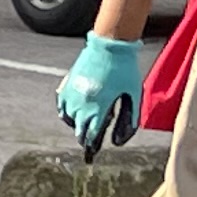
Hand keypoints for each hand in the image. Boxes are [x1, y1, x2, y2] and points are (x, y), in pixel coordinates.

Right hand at [60, 32, 148, 158]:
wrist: (110, 45)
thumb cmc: (125, 69)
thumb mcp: (133, 93)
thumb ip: (130, 117)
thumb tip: (121, 138)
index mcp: (99, 107)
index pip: (91, 135)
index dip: (92, 145)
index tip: (93, 151)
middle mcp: (82, 103)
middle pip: (79, 130)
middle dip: (84, 136)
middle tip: (89, 140)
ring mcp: (72, 94)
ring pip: (69, 119)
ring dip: (76, 124)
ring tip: (84, 124)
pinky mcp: (67, 84)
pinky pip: (62, 106)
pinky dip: (67, 112)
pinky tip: (75, 112)